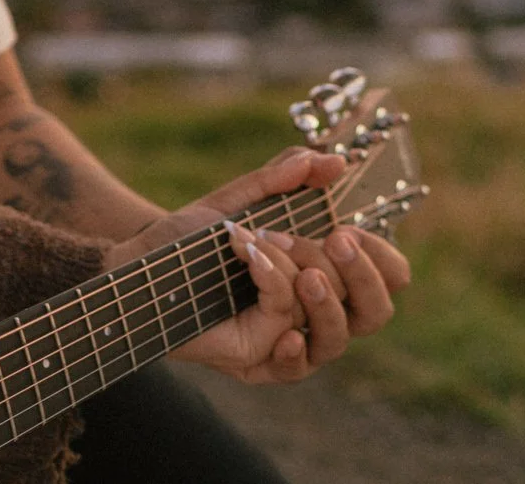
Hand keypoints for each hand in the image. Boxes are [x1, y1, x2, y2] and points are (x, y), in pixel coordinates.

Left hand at [102, 148, 391, 383]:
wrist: (136, 268)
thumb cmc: (189, 241)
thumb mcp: (235, 201)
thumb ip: (280, 179)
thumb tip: (332, 160)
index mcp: (322, 273)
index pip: (388, 277)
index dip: (382, 257)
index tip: (350, 227)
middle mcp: (315, 312)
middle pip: (376, 312)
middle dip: (361, 274)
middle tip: (333, 239)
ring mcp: (291, 342)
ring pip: (339, 334)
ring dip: (315, 292)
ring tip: (270, 253)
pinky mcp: (261, 364)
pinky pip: (295, 355)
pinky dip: (286, 321)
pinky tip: (278, 317)